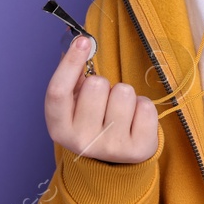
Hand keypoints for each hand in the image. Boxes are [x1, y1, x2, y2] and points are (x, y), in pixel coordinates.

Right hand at [44, 36, 158, 163]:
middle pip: (96, 85)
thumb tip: (82, 41)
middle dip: (104, 84)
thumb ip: (74, 76)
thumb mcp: (75, 106)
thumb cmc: (92, 122)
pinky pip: (146, 106)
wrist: (113, 163)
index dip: (70, 62)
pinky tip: (135, 120)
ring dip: (125, 95)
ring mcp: (111, 147)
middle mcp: (82, 140)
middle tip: (104, 100)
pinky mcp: (138, 149)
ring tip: (121, 111)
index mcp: (60, 127)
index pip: (58, 91)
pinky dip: (143, 107)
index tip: (84, 40)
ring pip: (124, 92)